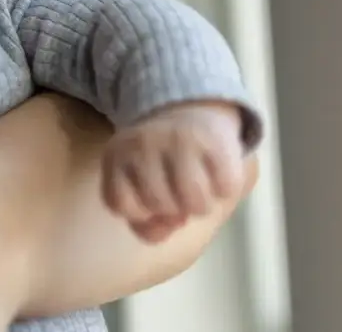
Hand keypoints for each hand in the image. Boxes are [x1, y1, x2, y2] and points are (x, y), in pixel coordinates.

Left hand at [102, 102, 247, 242]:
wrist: (189, 111)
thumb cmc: (162, 163)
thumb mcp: (139, 187)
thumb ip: (145, 223)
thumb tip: (165, 230)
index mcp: (116, 155)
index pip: (119, 204)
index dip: (140, 214)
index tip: (151, 204)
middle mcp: (141, 143)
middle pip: (159, 205)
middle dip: (174, 210)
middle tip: (178, 192)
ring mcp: (177, 139)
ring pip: (195, 203)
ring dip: (202, 205)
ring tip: (199, 187)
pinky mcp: (213, 140)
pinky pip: (225, 188)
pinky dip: (226, 189)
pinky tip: (216, 173)